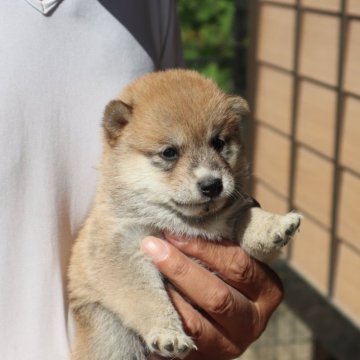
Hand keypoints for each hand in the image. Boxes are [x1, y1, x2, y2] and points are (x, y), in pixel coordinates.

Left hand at [141, 234, 282, 359]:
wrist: (216, 317)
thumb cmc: (222, 273)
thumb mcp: (231, 257)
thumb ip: (225, 238)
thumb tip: (201, 206)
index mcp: (267, 287)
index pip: (237, 263)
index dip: (203, 247)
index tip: (172, 231)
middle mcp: (255, 318)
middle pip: (216, 295)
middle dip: (180, 267)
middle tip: (151, 245)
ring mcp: (233, 342)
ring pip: (196, 320)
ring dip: (168, 291)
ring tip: (146, 266)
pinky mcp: (210, 355)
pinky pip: (183, 337)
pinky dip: (166, 314)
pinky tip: (150, 294)